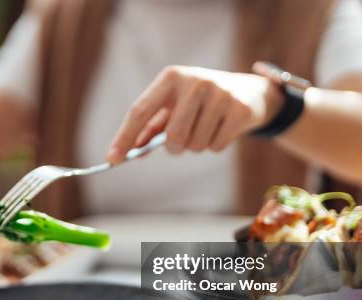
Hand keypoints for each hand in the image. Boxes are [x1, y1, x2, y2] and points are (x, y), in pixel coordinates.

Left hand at [106, 66, 283, 163]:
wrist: (248, 91)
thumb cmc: (199, 102)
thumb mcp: (173, 106)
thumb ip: (150, 128)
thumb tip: (130, 151)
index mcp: (171, 78)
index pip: (140, 111)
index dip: (124, 137)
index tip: (112, 159)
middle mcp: (195, 82)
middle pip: (172, 136)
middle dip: (174, 148)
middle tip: (180, 143)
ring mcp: (219, 94)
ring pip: (194, 145)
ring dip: (196, 146)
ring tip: (205, 128)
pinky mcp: (239, 109)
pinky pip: (215, 147)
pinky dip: (215, 146)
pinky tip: (221, 128)